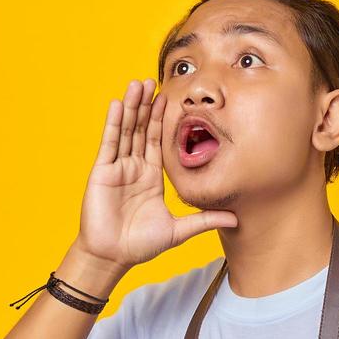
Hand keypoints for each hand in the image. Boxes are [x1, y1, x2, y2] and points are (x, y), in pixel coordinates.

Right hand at [75, 78, 236, 270]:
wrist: (112, 257)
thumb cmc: (139, 245)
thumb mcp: (178, 231)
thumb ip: (205, 221)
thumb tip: (236, 219)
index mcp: (151, 177)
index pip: (157, 141)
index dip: (162, 120)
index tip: (169, 99)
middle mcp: (134, 168)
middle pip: (141, 129)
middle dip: (146, 106)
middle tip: (154, 80)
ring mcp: (117, 168)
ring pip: (126, 130)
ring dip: (131, 107)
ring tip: (137, 83)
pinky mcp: (102, 172)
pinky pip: (110, 143)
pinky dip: (113, 123)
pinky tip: (117, 104)